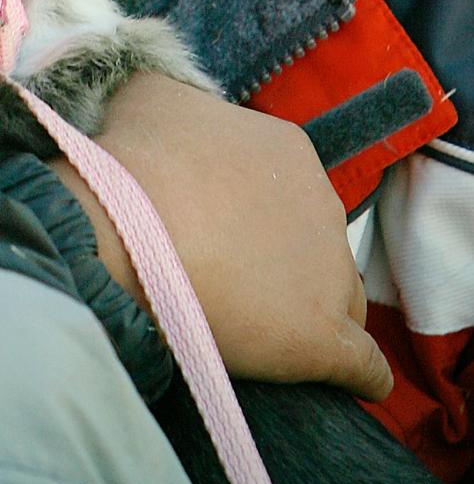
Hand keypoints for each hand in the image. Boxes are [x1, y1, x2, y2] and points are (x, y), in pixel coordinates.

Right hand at [51, 72, 392, 401]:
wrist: (121, 227)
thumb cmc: (132, 162)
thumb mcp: (149, 97)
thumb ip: (178, 101)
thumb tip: (176, 114)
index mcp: (288, 152)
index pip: (289, 193)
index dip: (253, 218)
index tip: (216, 234)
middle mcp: (324, 205)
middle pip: (315, 244)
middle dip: (281, 262)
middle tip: (225, 280)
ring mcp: (330, 273)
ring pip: (341, 300)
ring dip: (309, 313)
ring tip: (263, 336)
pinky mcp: (325, 339)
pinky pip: (363, 365)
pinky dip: (357, 374)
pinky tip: (346, 386)